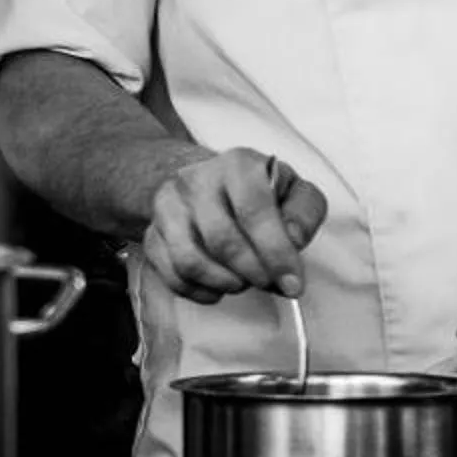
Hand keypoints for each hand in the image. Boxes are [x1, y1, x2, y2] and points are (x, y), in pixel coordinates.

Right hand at [145, 149, 324, 304]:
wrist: (209, 183)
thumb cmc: (258, 192)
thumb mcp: (294, 191)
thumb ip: (304, 212)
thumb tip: (293, 240)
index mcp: (237, 165)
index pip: (254, 212)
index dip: (276, 254)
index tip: (292, 284)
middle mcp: (196, 180)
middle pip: (222, 241)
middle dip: (253, 273)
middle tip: (270, 283)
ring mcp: (168, 208)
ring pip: (190, 262)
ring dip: (224, 283)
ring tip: (244, 282)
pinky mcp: (152, 234)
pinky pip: (172, 276)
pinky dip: (201, 291)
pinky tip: (219, 286)